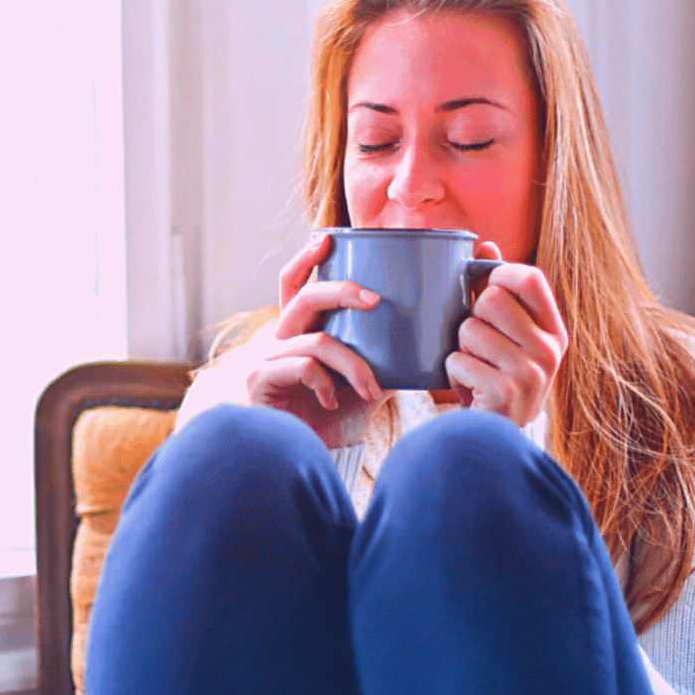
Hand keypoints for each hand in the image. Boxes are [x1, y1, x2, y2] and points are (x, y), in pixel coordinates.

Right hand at [230, 233, 389, 447]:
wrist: (306, 456)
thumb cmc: (333, 417)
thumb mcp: (367, 380)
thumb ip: (388, 357)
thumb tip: (434, 339)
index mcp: (300, 330)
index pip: (295, 284)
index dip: (306, 258)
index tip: (327, 238)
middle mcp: (279, 338)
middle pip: (306, 297)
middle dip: (342, 291)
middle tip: (376, 300)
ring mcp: (267, 359)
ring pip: (317, 340)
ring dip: (353, 363)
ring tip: (372, 388)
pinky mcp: (261, 381)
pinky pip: (303, 367)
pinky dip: (326, 382)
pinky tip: (334, 401)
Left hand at [445, 241, 567, 424]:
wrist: (496, 436)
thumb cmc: (496, 376)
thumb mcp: (505, 335)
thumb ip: (496, 291)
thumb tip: (484, 244)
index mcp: (553, 330)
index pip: (530, 277)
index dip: (498, 274)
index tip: (484, 288)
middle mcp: (550, 349)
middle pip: (491, 300)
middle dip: (470, 318)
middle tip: (477, 344)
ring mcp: (532, 372)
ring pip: (469, 330)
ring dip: (459, 349)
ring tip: (474, 368)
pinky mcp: (507, 393)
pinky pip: (458, 361)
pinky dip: (452, 373)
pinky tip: (469, 387)